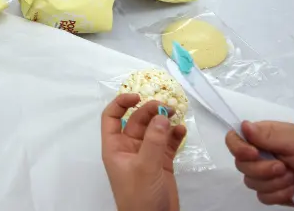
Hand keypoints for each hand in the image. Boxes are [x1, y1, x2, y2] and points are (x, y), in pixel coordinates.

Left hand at [102, 94, 185, 210]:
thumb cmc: (139, 198)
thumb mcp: (144, 167)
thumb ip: (153, 140)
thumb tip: (161, 115)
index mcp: (115, 147)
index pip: (112, 117)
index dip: (121, 103)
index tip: (138, 96)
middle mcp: (129, 148)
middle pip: (137, 120)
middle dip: (150, 111)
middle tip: (167, 106)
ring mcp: (146, 155)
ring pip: (154, 130)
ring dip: (164, 120)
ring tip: (176, 114)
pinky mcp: (161, 163)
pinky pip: (167, 143)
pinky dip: (174, 135)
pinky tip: (182, 130)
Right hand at [226, 121, 293, 207]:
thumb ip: (266, 136)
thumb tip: (243, 125)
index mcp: (264, 136)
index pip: (236, 138)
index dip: (238, 148)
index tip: (253, 154)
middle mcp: (262, 154)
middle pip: (241, 164)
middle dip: (262, 169)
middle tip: (284, 167)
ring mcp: (266, 174)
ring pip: (251, 182)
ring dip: (274, 182)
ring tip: (293, 178)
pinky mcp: (273, 192)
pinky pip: (262, 197)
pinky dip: (279, 194)